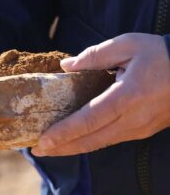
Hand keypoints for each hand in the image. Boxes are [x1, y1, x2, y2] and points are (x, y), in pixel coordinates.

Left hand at [32, 33, 169, 156]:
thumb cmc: (161, 55)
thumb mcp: (127, 45)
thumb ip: (94, 56)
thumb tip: (66, 66)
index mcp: (127, 96)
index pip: (89, 120)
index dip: (64, 132)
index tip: (43, 140)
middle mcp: (133, 118)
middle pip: (91, 140)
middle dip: (61, 147)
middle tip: (36, 149)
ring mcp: (139, 128)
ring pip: (99, 144)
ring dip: (72, 148)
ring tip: (49, 148)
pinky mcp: (142, 132)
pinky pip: (109, 140)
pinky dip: (88, 143)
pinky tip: (72, 142)